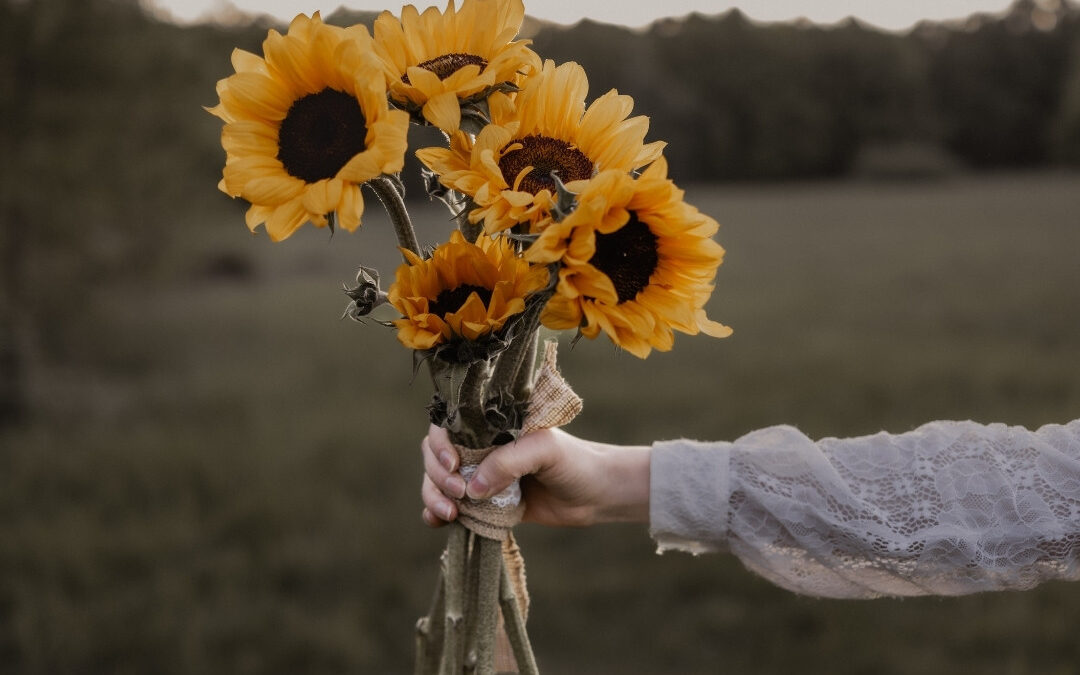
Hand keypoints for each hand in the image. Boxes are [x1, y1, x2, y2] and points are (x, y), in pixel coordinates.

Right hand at [420, 424, 650, 527]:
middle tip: (458, 494)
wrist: (596, 495)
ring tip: (449, 515)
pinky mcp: (485, 504)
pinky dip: (437, 514)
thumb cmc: (574, 462)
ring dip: (433, 496)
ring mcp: (481, 476)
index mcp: (491, 425)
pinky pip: (452, 507)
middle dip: (437, 476)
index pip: (448, 426)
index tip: (454, 465)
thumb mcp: (544, 451)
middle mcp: (481, 448)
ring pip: (439, 482)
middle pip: (435, 456)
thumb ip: (508, 463)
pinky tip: (439, 523)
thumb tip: (471, 489)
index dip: (440, 444)